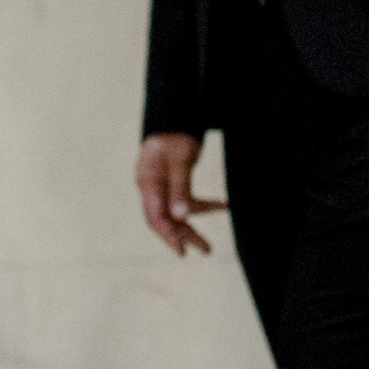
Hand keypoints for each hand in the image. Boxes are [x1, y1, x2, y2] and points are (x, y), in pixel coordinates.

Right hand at [136, 133, 226, 257]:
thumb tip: (181, 216)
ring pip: (173, 214)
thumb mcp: (181, 159)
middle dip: (182, 236)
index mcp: (148, 182)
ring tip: (208, 244)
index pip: (156, 215)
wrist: (174, 118)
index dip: (168, 235)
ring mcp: (158, 187)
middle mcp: (150, 188)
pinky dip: (198, 207)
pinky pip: (182, 202)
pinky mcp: (169, 185)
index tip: (182, 250)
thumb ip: (180, 187)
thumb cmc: (175, 136)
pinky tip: (219, 205)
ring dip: (190, 227)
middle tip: (205, 250)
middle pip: (163, 219)